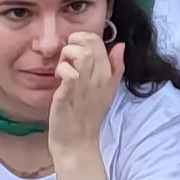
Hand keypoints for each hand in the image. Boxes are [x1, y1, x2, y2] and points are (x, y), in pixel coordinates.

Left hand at [47, 32, 123, 168]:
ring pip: (82, 55)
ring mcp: (84, 87)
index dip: (84, 38)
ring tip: (63, 65)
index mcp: (109, 74)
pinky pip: (68, 73)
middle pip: (91, 44)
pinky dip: (62, 70)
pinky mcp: (68, 95)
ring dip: (68, 54)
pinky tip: (58, 77)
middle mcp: (99, 78)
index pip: (100, 42)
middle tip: (67, 57)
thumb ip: (116, 66)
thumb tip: (120, 45)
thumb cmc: (88, 114)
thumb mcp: (108, 89)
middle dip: (74, 43)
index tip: (75, 49)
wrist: (77, 141)